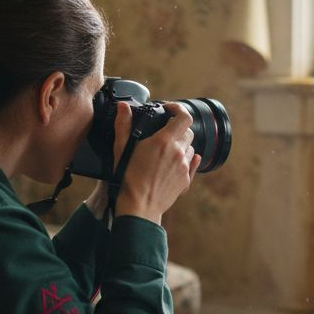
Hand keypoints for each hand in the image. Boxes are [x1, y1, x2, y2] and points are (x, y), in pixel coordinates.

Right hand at [114, 101, 200, 223]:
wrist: (139, 207)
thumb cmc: (128, 178)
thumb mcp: (121, 149)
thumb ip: (123, 125)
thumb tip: (123, 107)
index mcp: (164, 141)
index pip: (184, 117)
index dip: (178, 109)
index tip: (168, 109)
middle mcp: (178, 153)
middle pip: (188, 132)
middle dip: (177, 128)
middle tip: (164, 132)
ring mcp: (184, 167)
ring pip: (190, 148)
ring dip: (181, 145)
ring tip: (166, 151)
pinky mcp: (186, 181)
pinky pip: (191, 165)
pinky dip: (186, 160)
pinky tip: (176, 162)